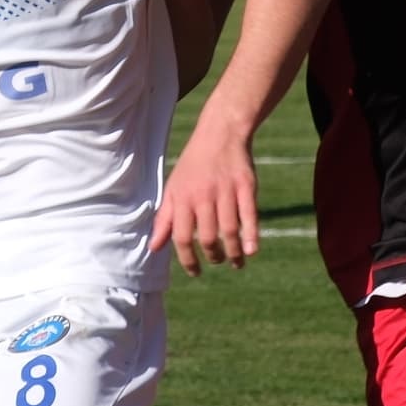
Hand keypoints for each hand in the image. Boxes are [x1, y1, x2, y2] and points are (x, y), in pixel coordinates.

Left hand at [150, 124, 261, 275]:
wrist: (219, 134)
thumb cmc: (193, 166)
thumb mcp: (173, 189)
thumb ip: (165, 219)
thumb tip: (154, 247)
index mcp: (183, 198)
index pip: (182, 237)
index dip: (188, 259)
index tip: (195, 271)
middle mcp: (204, 196)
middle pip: (209, 237)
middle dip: (214, 256)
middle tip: (217, 261)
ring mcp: (227, 191)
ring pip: (230, 230)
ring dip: (233, 252)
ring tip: (235, 263)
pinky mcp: (246, 186)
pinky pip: (250, 215)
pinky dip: (252, 236)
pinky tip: (251, 251)